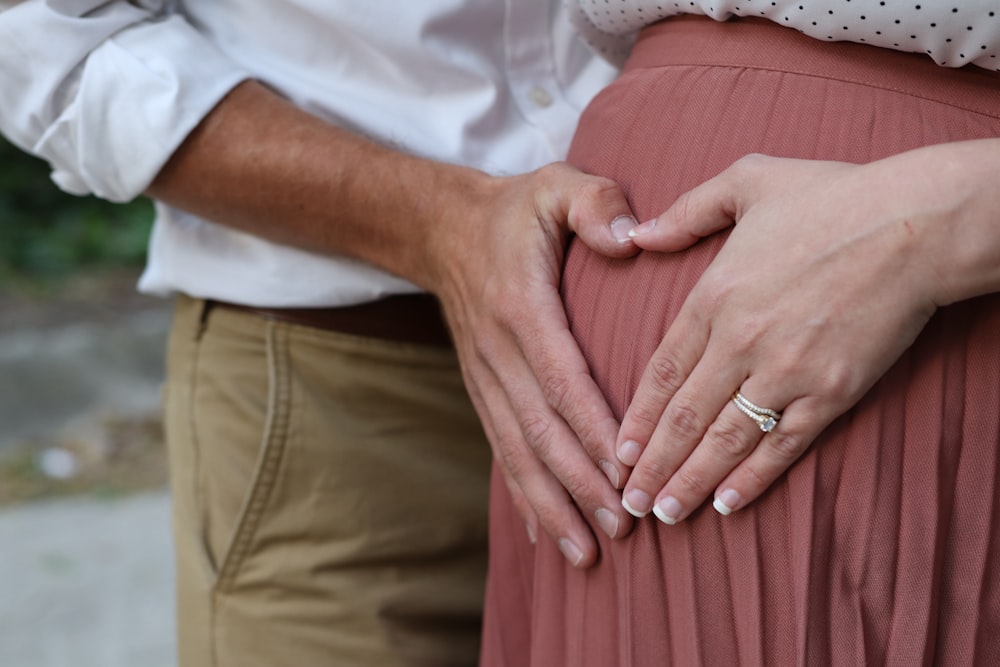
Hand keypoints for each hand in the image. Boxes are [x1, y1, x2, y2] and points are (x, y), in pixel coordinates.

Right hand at [145, 81, 641, 564]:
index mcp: (522, 306)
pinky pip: (503, 448)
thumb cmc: (514, 211)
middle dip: (579, 485)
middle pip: (540, 430)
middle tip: (622, 529)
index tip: (626, 473)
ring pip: (518, 451)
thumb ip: (596, 203)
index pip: (562, 378)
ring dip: (552, 504)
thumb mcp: (557, 184)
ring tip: (587, 553)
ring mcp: (486, 377)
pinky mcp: (483, 390)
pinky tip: (545, 534)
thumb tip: (631, 239)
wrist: (440, 229)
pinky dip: (523, 495)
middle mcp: (499, 352)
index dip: (592, 428)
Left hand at [612, 146, 999, 524]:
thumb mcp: (748, 180)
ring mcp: (786, 371)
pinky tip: (727, 505)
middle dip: (652, 464)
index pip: (660, 371)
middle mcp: (741, 341)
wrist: (916, 222)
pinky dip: (752, 478)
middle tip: (628, 500)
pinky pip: (782, 445)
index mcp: (714, 295)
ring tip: (664, 514)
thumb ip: (686, 212)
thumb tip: (636, 235)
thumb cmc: (833, 196)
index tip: (617, 449)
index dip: (636, 416)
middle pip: (683, 416)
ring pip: (724, 440)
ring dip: (690, 481)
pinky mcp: (831, 391)